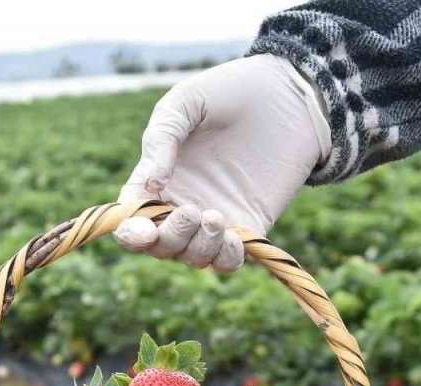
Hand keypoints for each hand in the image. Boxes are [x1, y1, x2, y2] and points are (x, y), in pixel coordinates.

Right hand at [114, 54, 329, 271]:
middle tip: (190, 212)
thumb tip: (150, 186)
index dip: (130, 232)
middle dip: (169, 239)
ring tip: (215, 217)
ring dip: (197, 248)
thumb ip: (161, 139)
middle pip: (159, 246)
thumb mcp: (186, 102)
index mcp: (155, 179)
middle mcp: (180, 203)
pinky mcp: (248, 225)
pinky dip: (225, 258)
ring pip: (191, 257)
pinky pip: (228, 260)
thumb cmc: (230, 91)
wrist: (289, 92)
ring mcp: (214, 217)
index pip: (131, 219)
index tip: (144, 230)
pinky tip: (234, 237)